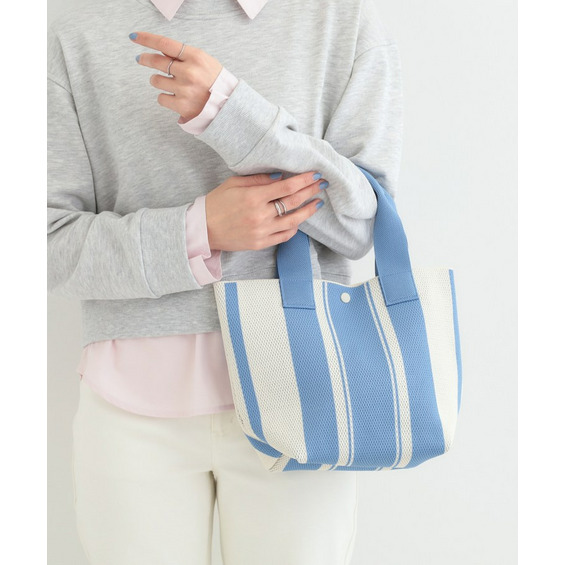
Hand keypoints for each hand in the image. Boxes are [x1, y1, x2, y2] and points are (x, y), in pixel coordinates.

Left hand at [130, 31, 222, 121]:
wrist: (227, 107)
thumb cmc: (214, 82)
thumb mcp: (204, 62)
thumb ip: (183, 56)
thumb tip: (159, 50)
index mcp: (195, 57)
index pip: (165, 43)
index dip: (146, 39)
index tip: (135, 37)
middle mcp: (189, 72)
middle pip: (156, 61)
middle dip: (145, 59)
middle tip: (141, 59)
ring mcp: (184, 90)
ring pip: (156, 81)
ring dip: (159, 81)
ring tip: (172, 85)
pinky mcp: (182, 106)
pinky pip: (161, 98)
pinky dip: (166, 98)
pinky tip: (176, 98)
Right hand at [205, 171, 326, 251]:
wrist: (203, 230)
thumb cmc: (216, 203)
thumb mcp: (234, 184)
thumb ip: (258, 179)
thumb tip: (280, 176)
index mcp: (253, 197)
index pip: (286, 187)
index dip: (303, 180)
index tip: (315, 174)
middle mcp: (260, 215)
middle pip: (293, 202)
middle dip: (310, 192)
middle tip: (322, 185)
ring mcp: (261, 231)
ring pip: (293, 221)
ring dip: (307, 211)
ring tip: (317, 204)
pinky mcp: (260, 243)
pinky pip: (283, 237)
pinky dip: (293, 229)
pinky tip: (299, 221)